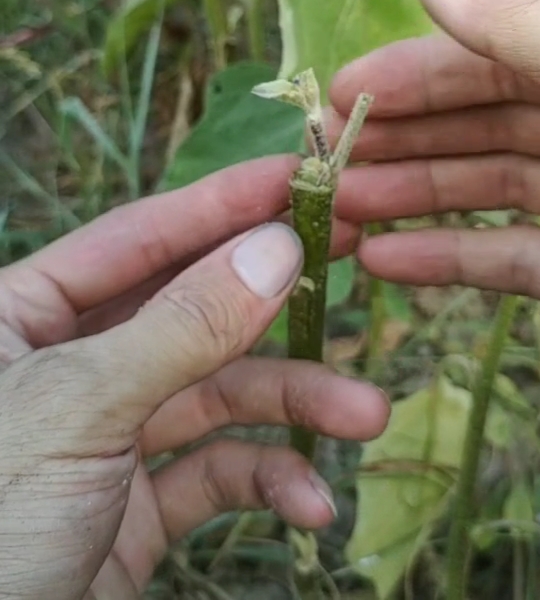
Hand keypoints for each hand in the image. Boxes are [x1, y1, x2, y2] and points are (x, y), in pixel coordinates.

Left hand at [0, 156, 388, 599]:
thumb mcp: (79, 407)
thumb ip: (181, 328)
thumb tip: (276, 247)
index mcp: (22, 313)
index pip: (139, 236)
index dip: (222, 202)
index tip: (298, 176)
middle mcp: (69, 363)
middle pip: (191, 308)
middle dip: (274, 298)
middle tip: (353, 255)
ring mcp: (107, 433)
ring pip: (217, 393)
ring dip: (294, 404)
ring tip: (365, 414)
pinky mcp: (137, 504)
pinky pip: (214, 472)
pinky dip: (267, 481)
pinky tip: (309, 503)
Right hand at [329, 0, 539, 297]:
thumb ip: (519, 10)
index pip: (494, 42)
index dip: (414, 68)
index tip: (339, 90)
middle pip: (481, 117)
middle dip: (399, 135)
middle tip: (324, 158)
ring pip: (490, 184)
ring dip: (410, 195)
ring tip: (337, 208)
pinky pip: (516, 258)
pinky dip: (452, 260)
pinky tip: (385, 264)